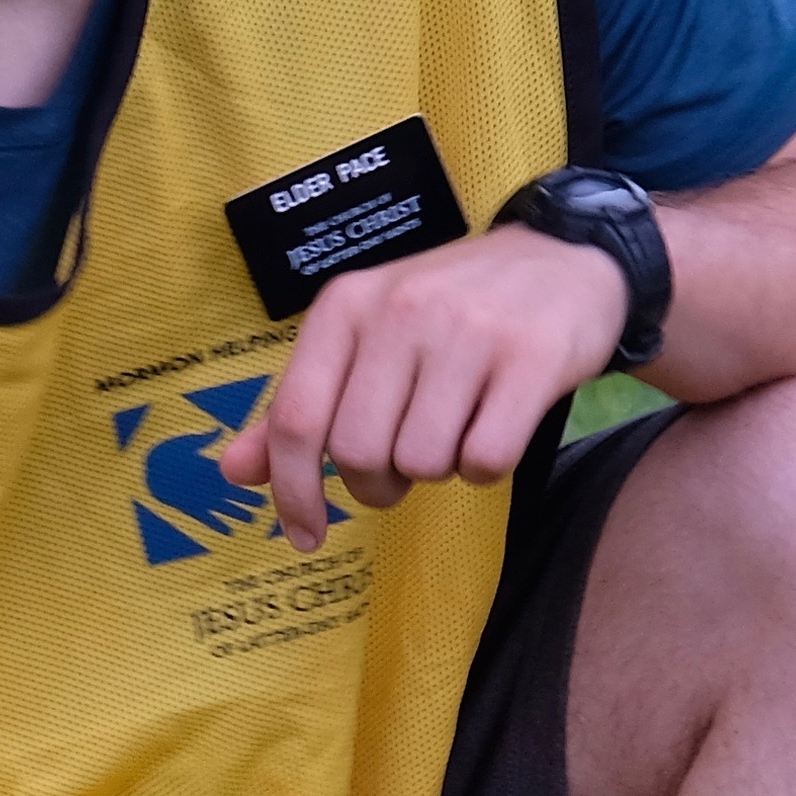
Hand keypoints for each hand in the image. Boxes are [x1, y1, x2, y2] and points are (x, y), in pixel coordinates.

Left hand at [216, 226, 629, 551]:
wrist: (563, 259)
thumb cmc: (450, 311)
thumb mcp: (365, 338)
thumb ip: (301, 403)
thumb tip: (233, 470)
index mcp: (346, 306)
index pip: (295, 418)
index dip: (292, 491)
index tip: (304, 536)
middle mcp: (400, 312)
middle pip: (357, 452)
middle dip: (377, 483)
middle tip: (402, 464)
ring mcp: (468, 333)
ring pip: (422, 462)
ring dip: (436, 471)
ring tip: (453, 429)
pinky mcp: (531, 358)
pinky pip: (485, 460)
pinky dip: (485, 467)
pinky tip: (493, 428)